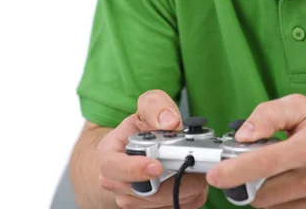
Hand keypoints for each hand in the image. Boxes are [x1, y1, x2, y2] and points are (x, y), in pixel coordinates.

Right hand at [96, 89, 207, 208]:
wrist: (140, 147)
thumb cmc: (141, 127)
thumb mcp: (146, 105)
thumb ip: (155, 106)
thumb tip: (169, 121)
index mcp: (109, 154)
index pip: (113, 168)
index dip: (134, 170)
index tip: (157, 166)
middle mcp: (117, 182)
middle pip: (146, 191)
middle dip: (175, 177)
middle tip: (195, 162)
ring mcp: (132, 201)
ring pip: (164, 203)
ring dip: (187, 187)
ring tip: (197, 166)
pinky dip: (191, 196)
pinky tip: (193, 178)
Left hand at [206, 94, 305, 207]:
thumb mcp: (303, 106)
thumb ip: (270, 113)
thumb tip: (243, 134)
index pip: (265, 163)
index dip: (236, 170)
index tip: (216, 174)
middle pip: (263, 192)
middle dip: (249, 179)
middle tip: (253, 163)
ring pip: (272, 207)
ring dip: (264, 192)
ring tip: (279, 171)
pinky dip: (281, 203)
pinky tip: (290, 185)